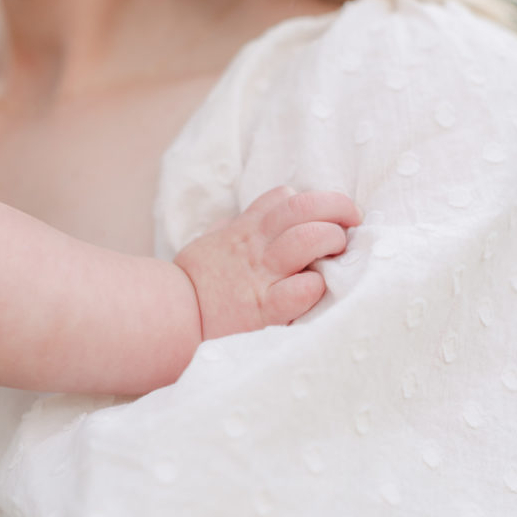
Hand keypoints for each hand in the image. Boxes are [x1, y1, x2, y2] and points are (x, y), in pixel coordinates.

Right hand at [174, 186, 361, 339]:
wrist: (166, 318)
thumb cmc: (193, 284)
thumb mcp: (210, 244)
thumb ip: (231, 231)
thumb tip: (241, 220)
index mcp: (244, 230)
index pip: (283, 197)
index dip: (308, 201)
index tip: (321, 216)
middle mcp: (256, 247)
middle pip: (304, 208)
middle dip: (337, 208)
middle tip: (350, 222)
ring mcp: (261, 276)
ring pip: (309, 239)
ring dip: (332, 238)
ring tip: (339, 250)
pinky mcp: (265, 309)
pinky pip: (302, 290)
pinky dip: (317, 286)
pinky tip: (318, 289)